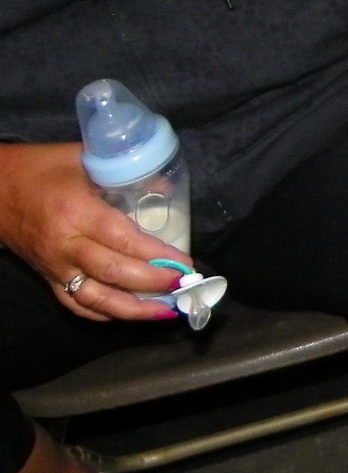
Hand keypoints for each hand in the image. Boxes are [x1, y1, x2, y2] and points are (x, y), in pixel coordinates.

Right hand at [0, 144, 183, 321]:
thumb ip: (124, 171)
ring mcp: (54, 266)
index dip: (156, 255)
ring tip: (166, 311)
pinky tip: (130, 314)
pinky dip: (104, 314)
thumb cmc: (38, 170)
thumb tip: (165, 186)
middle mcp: (64, 244)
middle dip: (153, 283)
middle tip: (184, 286)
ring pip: (95, 298)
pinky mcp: (47, 278)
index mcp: (75, 211)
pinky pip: (76, 305)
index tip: (185, 263)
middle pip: (113, 272)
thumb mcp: (81, 158)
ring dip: (133, 310)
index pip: (122, 240)